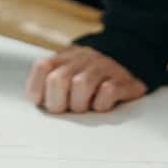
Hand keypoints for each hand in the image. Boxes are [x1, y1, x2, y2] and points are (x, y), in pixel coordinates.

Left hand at [25, 45, 147, 113]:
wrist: (131, 58)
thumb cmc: (91, 77)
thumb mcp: (68, 72)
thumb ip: (49, 82)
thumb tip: (36, 99)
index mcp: (65, 58)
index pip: (42, 67)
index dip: (38, 89)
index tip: (43, 102)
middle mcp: (82, 59)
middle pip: (58, 80)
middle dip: (58, 102)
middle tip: (66, 109)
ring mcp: (103, 67)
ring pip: (81, 84)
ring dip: (80, 104)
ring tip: (85, 107)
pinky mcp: (122, 80)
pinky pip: (107, 92)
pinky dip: (102, 104)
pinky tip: (102, 104)